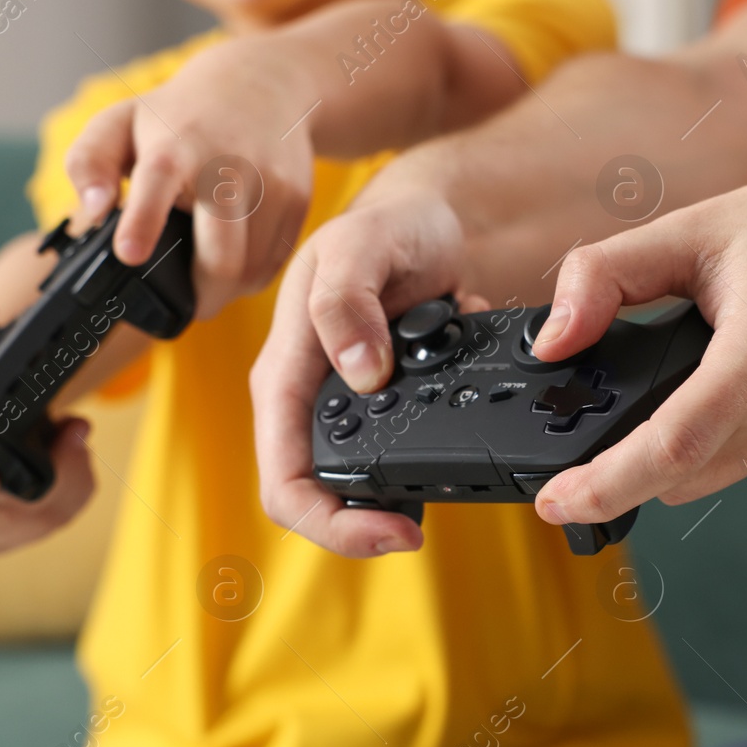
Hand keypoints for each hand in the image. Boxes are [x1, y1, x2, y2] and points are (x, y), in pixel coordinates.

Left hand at [63, 38, 315, 320]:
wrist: (264, 85)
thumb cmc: (181, 116)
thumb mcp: (122, 122)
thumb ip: (89, 163)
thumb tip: (95, 211)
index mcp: (174, 145)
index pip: (158, 180)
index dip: (143, 221)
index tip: (130, 254)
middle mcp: (226, 165)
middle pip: (222, 256)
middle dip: (201, 297)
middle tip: (186, 307)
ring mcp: (269, 183)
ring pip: (250, 271)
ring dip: (227, 290)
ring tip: (208, 279)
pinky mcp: (297, 199)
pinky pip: (275, 264)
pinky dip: (252, 277)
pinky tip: (236, 261)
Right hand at [250, 190, 469, 557]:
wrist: (430, 216)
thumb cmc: (386, 223)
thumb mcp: (360, 246)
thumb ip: (345, 303)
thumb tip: (359, 374)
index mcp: (285, 374)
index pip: (283, 480)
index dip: (328, 524)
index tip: (389, 530)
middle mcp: (310, 399)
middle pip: (317, 496)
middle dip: (363, 525)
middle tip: (419, 527)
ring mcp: (345, 406)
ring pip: (358, 483)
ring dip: (401, 493)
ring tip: (445, 485)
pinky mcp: (385, 405)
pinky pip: (399, 452)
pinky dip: (434, 454)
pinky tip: (464, 436)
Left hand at [529, 158, 746, 525]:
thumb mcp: (694, 228)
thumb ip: (603, 278)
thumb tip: (552, 342)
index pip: (672, 445)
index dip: (605, 483)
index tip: (555, 502)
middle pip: (690, 469)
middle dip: (638, 457)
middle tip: (619, 416)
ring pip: (729, 470)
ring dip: (701, 441)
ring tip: (724, 364)